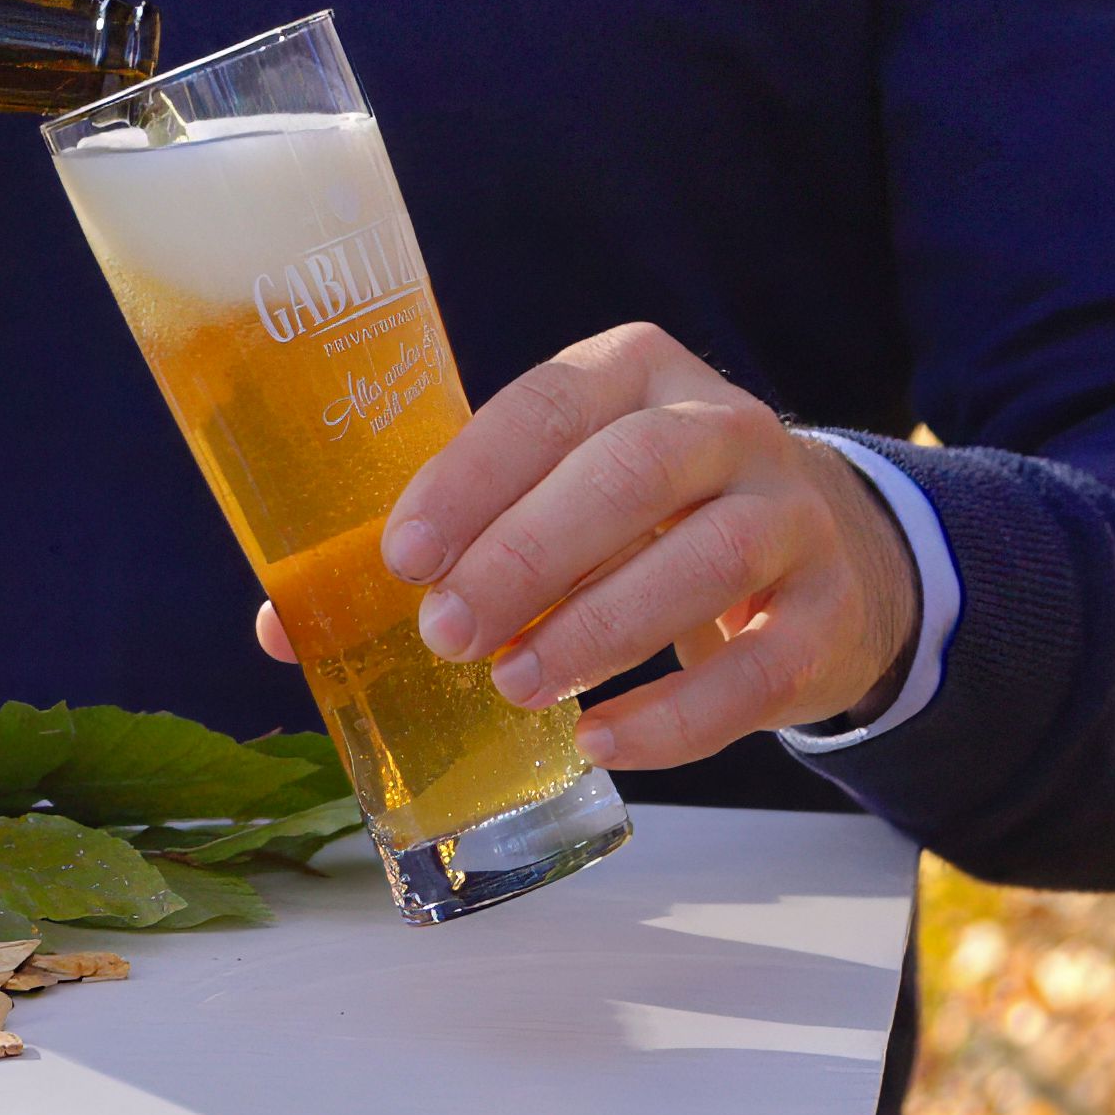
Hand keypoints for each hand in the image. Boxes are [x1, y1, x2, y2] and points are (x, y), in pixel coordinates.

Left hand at [251, 323, 921, 770]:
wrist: (824, 553)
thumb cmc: (644, 520)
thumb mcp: (554, 496)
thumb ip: (444, 543)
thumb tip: (284, 626)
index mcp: (635, 373)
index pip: (547, 407)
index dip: (472, 479)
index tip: (401, 556)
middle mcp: (724, 426)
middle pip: (629, 475)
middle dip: (526, 557)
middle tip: (447, 634)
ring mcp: (791, 516)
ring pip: (705, 560)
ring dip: (598, 630)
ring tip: (517, 686)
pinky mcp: (829, 612)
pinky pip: (757, 667)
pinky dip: (676, 715)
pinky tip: (602, 742)